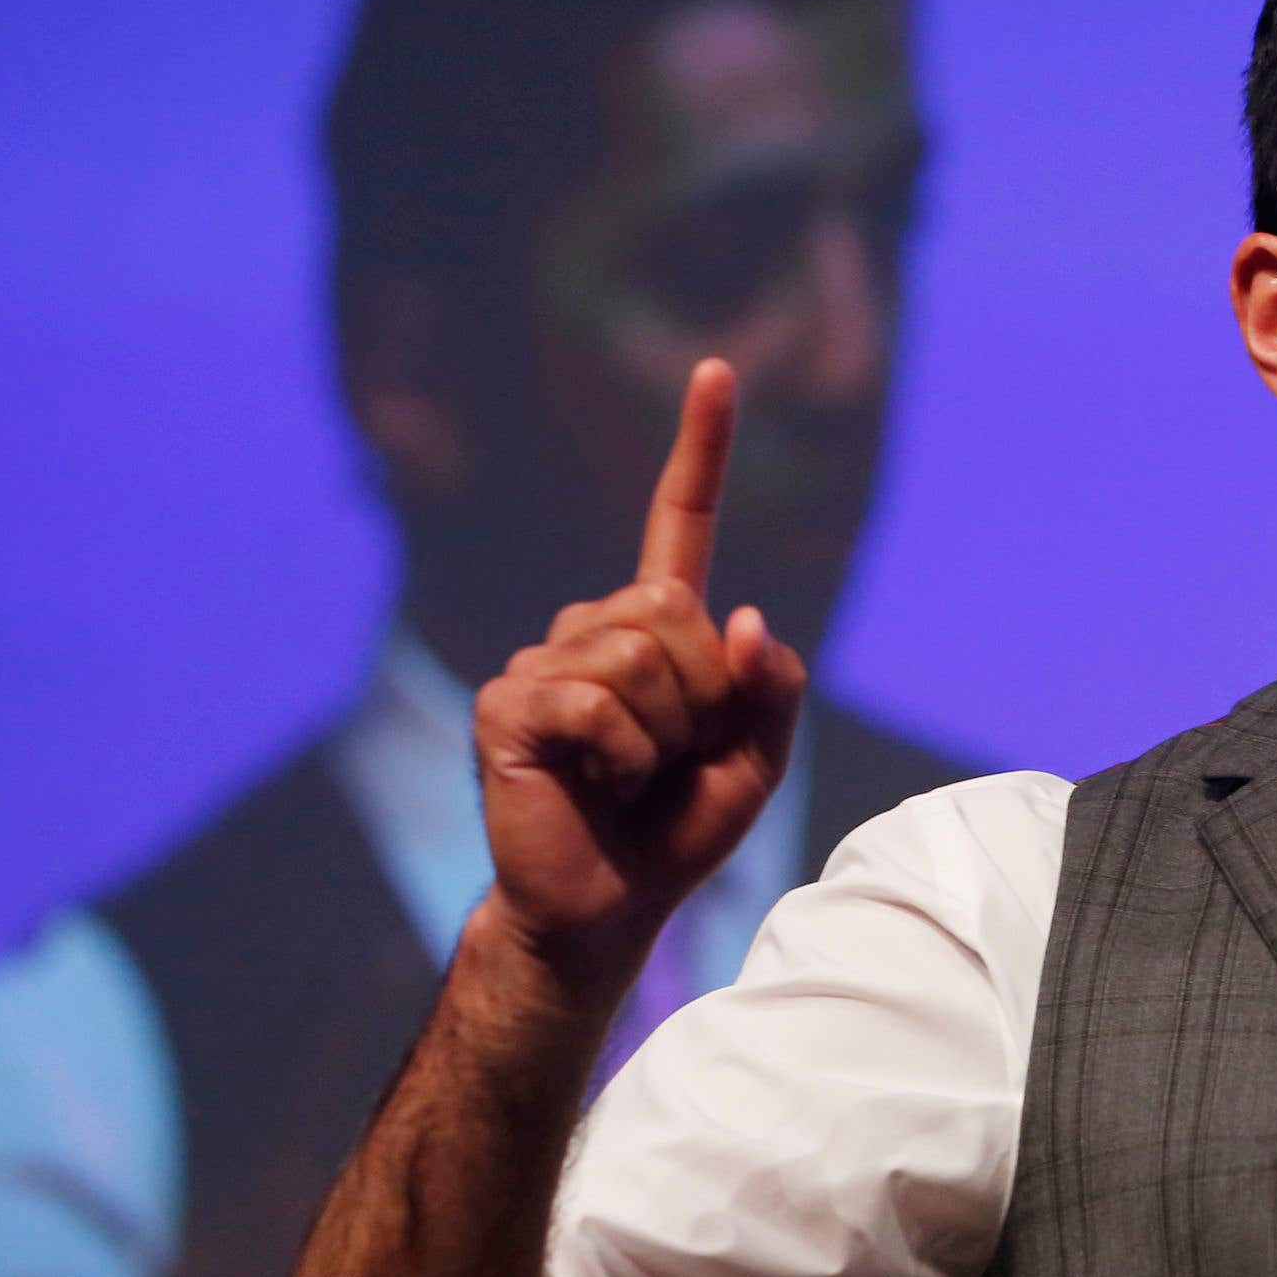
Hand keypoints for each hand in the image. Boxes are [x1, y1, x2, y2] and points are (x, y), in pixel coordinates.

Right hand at [469, 359, 807, 993]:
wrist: (607, 907)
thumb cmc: (677, 831)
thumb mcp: (755, 763)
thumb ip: (769, 691)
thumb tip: (748, 621)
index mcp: (656, 629)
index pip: (681, 520)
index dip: (701, 448)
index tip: (719, 369)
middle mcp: (593, 627)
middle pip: (678, 610)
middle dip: (703, 695)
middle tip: (673, 756)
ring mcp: (542, 660)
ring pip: (643, 656)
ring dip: (665, 733)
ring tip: (634, 775)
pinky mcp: (507, 703)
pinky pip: (596, 703)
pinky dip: (624, 756)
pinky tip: (599, 784)